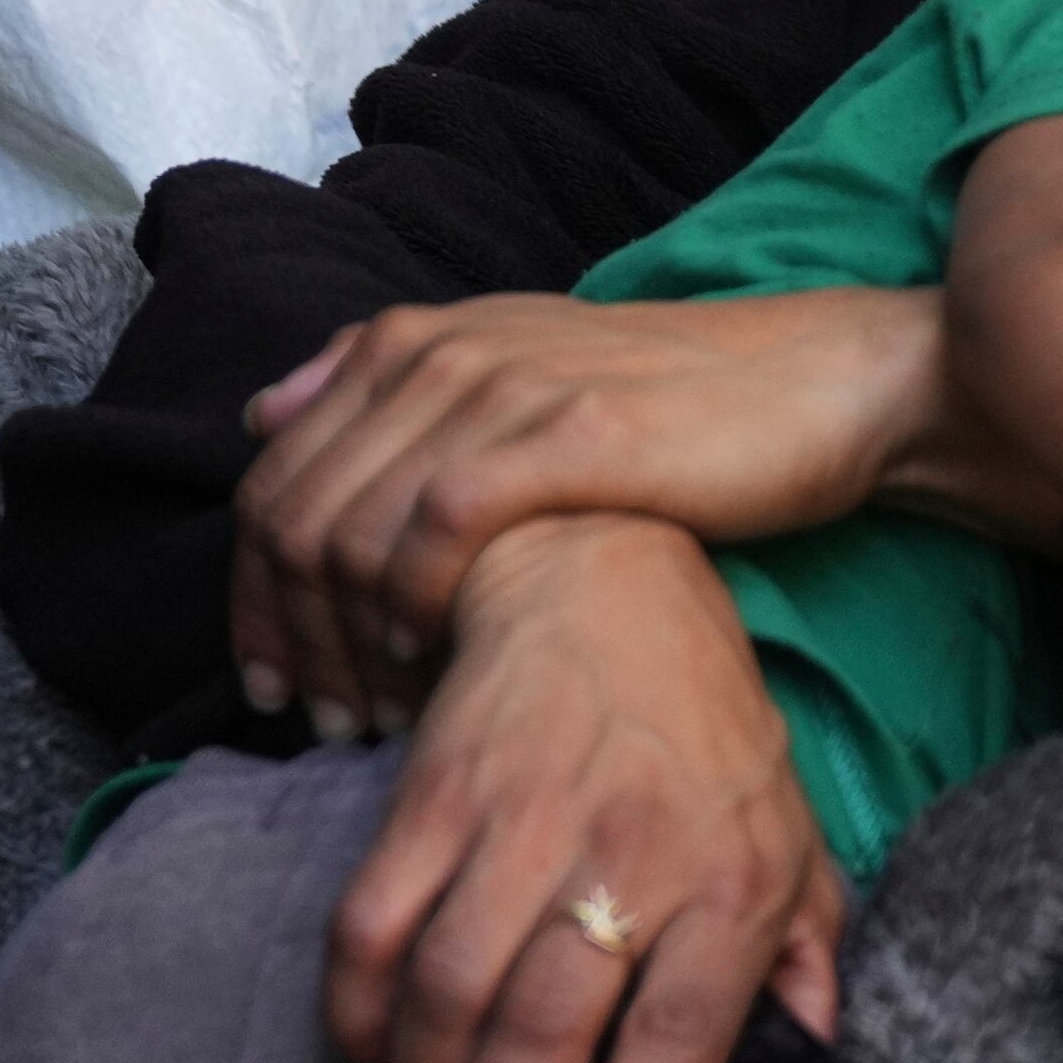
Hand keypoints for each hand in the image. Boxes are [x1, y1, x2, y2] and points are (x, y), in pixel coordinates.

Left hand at [236, 288, 1053, 732]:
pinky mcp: (558, 435)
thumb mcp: (519, 374)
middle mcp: (438, 354)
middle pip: (292, 516)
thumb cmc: (668, 407)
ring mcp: (496, 390)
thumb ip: (392, 387)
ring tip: (369, 719)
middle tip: (317, 723)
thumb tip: (266, 408)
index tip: (270, 684)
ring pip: (347, 533)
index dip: (252, 595)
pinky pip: (432, 533)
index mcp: (417, 340)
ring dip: (342, 647)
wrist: (810, 387)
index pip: (273, 478)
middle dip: (288, 639)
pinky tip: (433, 663)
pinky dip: (411, 610)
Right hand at [324, 513, 842, 1062]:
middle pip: (545, 1032)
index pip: (681, 1029)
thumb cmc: (706, 722)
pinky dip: (361, 1016)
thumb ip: (804, 948)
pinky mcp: (434, 790)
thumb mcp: (786, 826)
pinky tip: (382, 1059)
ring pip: (450, 994)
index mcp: (730, 872)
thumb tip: (819, 1050)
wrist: (602, 567)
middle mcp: (627, 847)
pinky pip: (372, 929)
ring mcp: (521, 816)